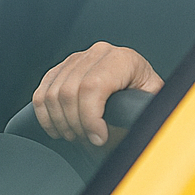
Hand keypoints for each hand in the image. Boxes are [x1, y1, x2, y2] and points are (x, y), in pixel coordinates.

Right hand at [32, 42, 163, 145]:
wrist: (137, 84)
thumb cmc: (145, 94)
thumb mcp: (152, 100)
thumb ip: (144, 108)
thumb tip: (134, 123)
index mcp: (122, 59)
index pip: (93, 87)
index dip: (91, 118)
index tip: (99, 139)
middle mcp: (97, 53)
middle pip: (69, 92)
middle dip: (76, 124)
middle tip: (88, 141)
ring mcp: (76, 59)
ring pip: (53, 94)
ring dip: (61, 123)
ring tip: (77, 137)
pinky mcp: (60, 69)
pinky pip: (42, 94)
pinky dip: (46, 116)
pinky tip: (59, 130)